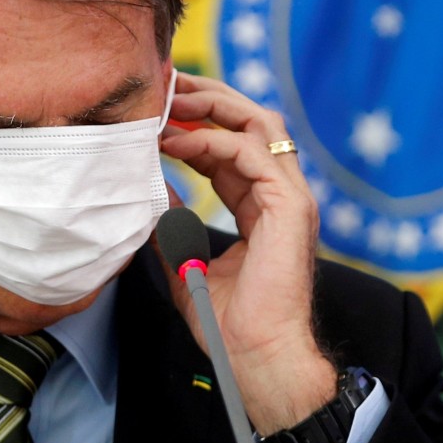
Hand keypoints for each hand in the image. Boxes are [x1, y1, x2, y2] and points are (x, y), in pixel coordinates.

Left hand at [157, 72, 335, 437]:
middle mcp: (279, 192)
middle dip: (206, 96)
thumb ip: (172, 224)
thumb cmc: (226, 320)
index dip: (194, 120)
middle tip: (164, 84)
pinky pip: (254, 154)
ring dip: (210, 106)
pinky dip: (212, 141)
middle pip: (250, 120)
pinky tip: (175, 142)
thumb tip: (151, 193)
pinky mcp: (291, 208)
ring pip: (259, 123)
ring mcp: (289, 197)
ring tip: (169, 101)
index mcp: (260, 202)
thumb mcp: (186, 260)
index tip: (155, 107)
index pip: (230, 142)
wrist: (254, 358)